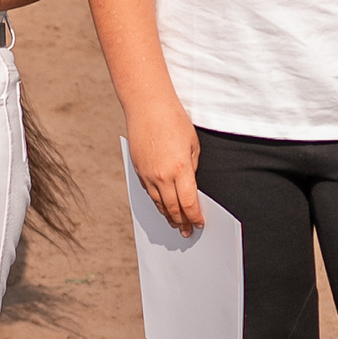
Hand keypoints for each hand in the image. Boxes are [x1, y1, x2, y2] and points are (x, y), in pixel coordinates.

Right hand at [125, 102, 203, 235]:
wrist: (147, 106)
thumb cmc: (173, 120)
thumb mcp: (192, 144)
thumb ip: (192, 167)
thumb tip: (190, 184)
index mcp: (180, 169)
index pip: (189, 203)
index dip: (195, 216)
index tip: (199, 223)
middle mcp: (162, 176)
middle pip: (172, 208)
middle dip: (182, 222)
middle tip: (187, 232)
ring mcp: (147, 174)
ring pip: (158, 203)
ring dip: (168, 216)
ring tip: (175, 224)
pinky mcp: (138, 170)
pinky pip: (149, 192)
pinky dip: (157, 202)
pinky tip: (162, 207)